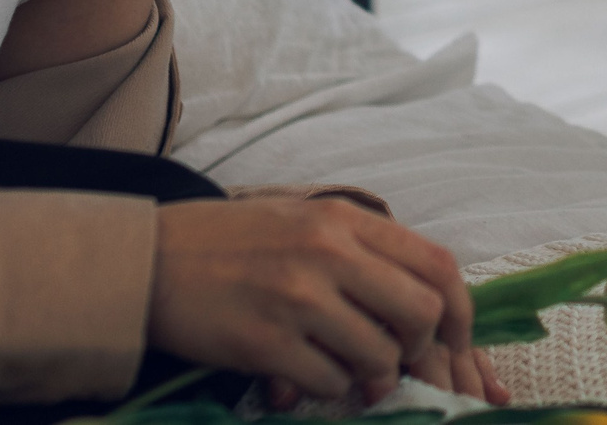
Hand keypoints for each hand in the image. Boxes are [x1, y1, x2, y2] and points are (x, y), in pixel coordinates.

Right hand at [147, 197, 509, 409]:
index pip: (437, 265)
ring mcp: (297, 298)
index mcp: (343, 220)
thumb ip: (361, 250)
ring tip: (349, 374)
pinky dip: (326, 388)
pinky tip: (303, 376)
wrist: (147, 262)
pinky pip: (328, 382)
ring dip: (372, 377)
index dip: (459, 312)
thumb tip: (422, 302)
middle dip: (420, 350)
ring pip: (378, 356)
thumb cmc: (230, 244)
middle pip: (420, 313)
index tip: (453, 340)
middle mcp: (328, 252)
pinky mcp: (265, 343)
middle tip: (396, 361)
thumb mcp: (302, 221)